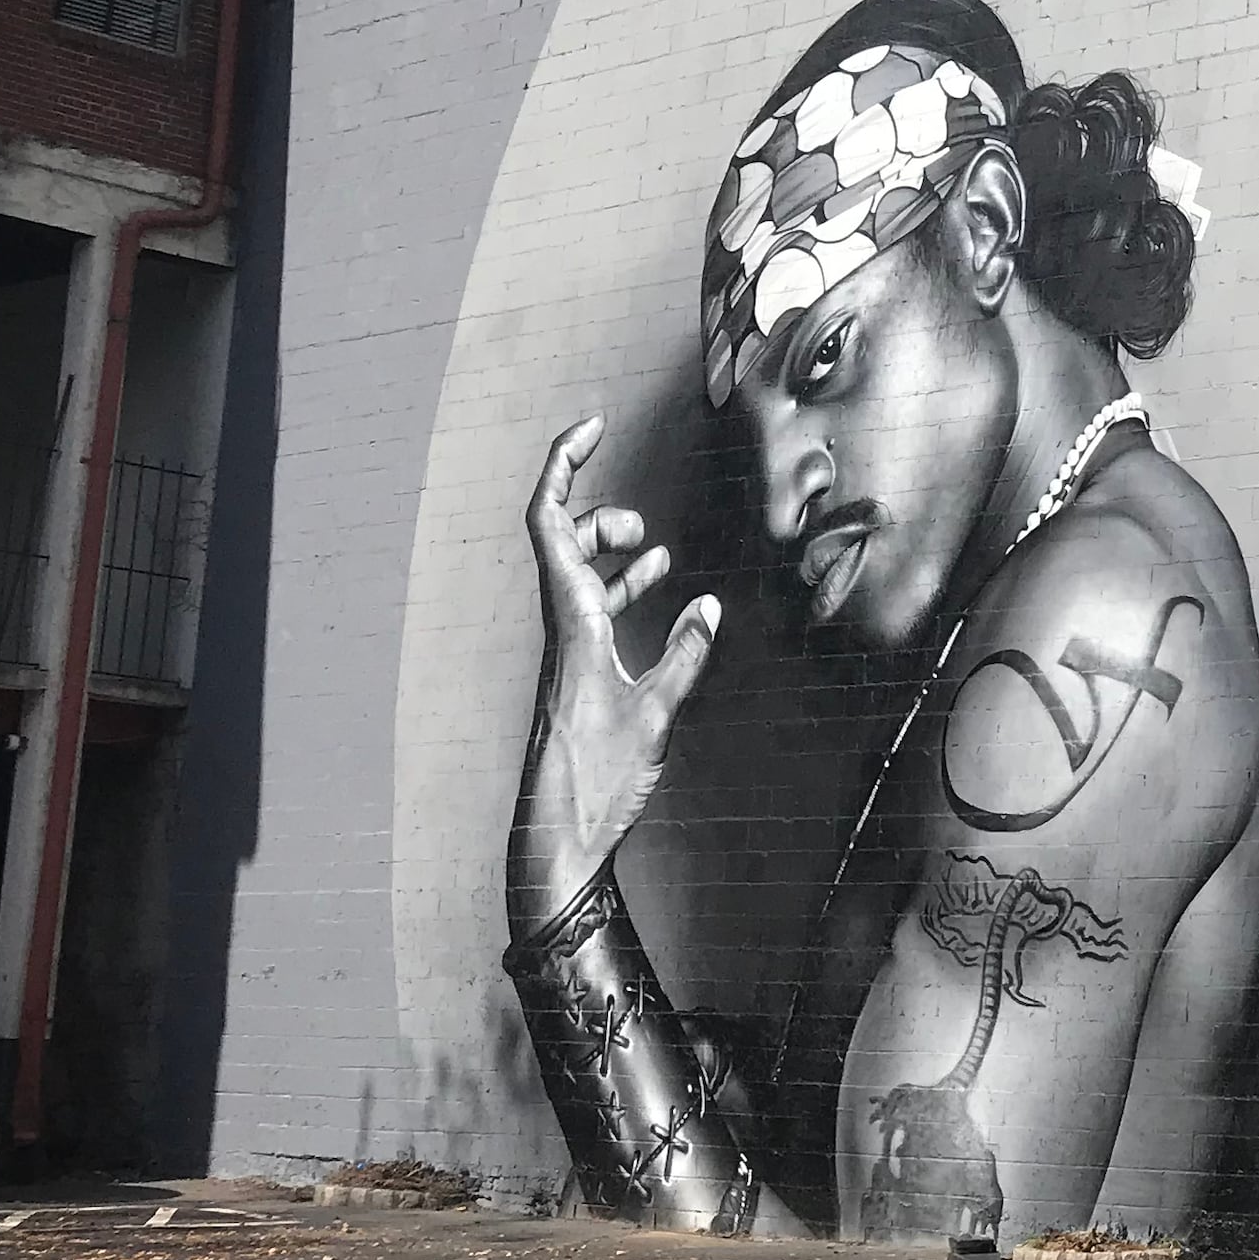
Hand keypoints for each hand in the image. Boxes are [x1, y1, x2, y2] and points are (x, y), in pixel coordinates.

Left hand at [507, 415, 717, 932]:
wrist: (558, 832)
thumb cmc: (596, 778)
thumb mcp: (654, 712)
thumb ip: (683, 655)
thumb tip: (707, 607)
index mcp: (571, 620)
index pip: (552, 521)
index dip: (564, 465)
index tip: (592, 428)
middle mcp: (562, 625)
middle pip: (562, 539)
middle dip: (598, 511)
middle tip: (642, 522)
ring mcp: (568, 648)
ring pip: (579, 575)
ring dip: (612, 553)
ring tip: (652, 550)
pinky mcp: (580, 672)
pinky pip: (594, 610)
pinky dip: (622, 592)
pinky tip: (659, 600)